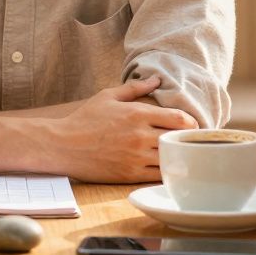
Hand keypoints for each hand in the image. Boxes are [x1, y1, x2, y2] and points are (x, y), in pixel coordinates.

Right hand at [50, 77, 197, 182]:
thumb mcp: (107, 97)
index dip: (191, 122)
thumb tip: (156, 79)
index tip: (192, 125)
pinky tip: (167, 168)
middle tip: (192, 141)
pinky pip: (158, 175)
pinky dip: (166, 172)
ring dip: (178, 156)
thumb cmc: (84, 119)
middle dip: (188, 140)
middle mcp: (140, 136)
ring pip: (171, 158)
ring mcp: (136, 157)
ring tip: (182, 155)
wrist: (62, 146)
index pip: (179, 118)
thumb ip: (134, 88)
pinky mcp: (129, 174)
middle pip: (178, 139)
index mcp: (137, 114)